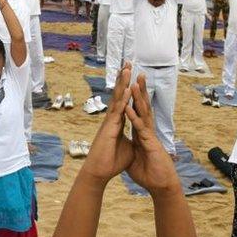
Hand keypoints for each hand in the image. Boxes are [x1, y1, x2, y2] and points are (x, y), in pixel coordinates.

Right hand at [82, 65, 135, 184]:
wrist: (100, 172)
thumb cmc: (111, 162)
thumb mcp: (127, 148)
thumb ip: (131, 139)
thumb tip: (137, 137)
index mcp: (116, 122)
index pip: (123, 101)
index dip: (127, 88)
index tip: (131, 75)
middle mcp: (112, 119)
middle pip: (118, 95)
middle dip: (123, 79)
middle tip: (128, 63)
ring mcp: (110, 122)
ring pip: (117, 99)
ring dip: (122, 83)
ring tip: (127, 68)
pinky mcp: (109, 128)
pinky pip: (118, 111)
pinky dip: (123, 99)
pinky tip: (128, 88)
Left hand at [123, 74, 179, 194]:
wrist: (160, 186)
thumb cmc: (150, 174)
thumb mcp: (135, 159)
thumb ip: (132, 150)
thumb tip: (125, 147)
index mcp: (142, 134)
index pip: (137, 112)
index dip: (133, 99)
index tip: (130, 84)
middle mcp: (147, 131)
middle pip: (143, 107)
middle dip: (140, 90)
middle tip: (137, 73)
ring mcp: (150, 136)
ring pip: (144, 113)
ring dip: (139, 98)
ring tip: (135, 82)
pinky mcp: (150, 143)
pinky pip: (141, 128)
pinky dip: (134, 117)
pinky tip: (128, 107)